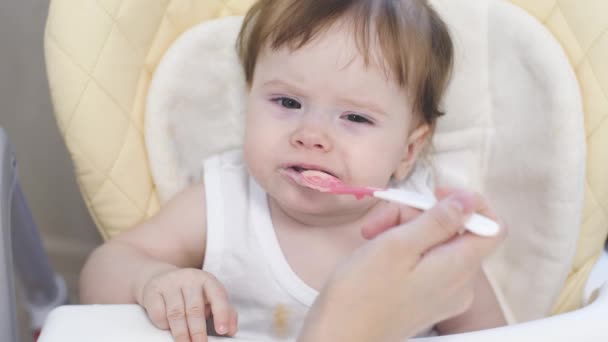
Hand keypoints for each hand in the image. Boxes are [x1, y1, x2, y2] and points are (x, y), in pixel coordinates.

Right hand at [136, 268, 237, 341]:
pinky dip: (164, 325)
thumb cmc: (191, 293)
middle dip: (198, 331)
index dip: (222, 314)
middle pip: (195, 309)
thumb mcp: (209, 297)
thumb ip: (225, 312)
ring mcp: (170, 283)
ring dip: (182, 334)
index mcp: (207, 280)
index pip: (218, 296)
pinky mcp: (153, 290)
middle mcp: (189, 278)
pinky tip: (169, 329)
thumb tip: (231, 330)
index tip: (223, 331)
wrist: (160, 277)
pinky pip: (159, 313)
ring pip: (176, 313)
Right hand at [299, 190, 505, 341]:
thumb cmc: (361, 294)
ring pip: (436, 243)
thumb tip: (469, 200)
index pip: (492, 226)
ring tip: (372, 235)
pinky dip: (404, 248)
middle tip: (383, 219)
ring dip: (405, 229)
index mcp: (458, 267)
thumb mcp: (397, 245)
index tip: (435, 195)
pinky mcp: (427, 299)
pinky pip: (426, 262)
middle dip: (420, 215)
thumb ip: (438, 220)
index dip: (467, 203)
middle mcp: (459, 282)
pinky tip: (377, 249)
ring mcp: (444, 293)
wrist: (340, 335)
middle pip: (456, 230)